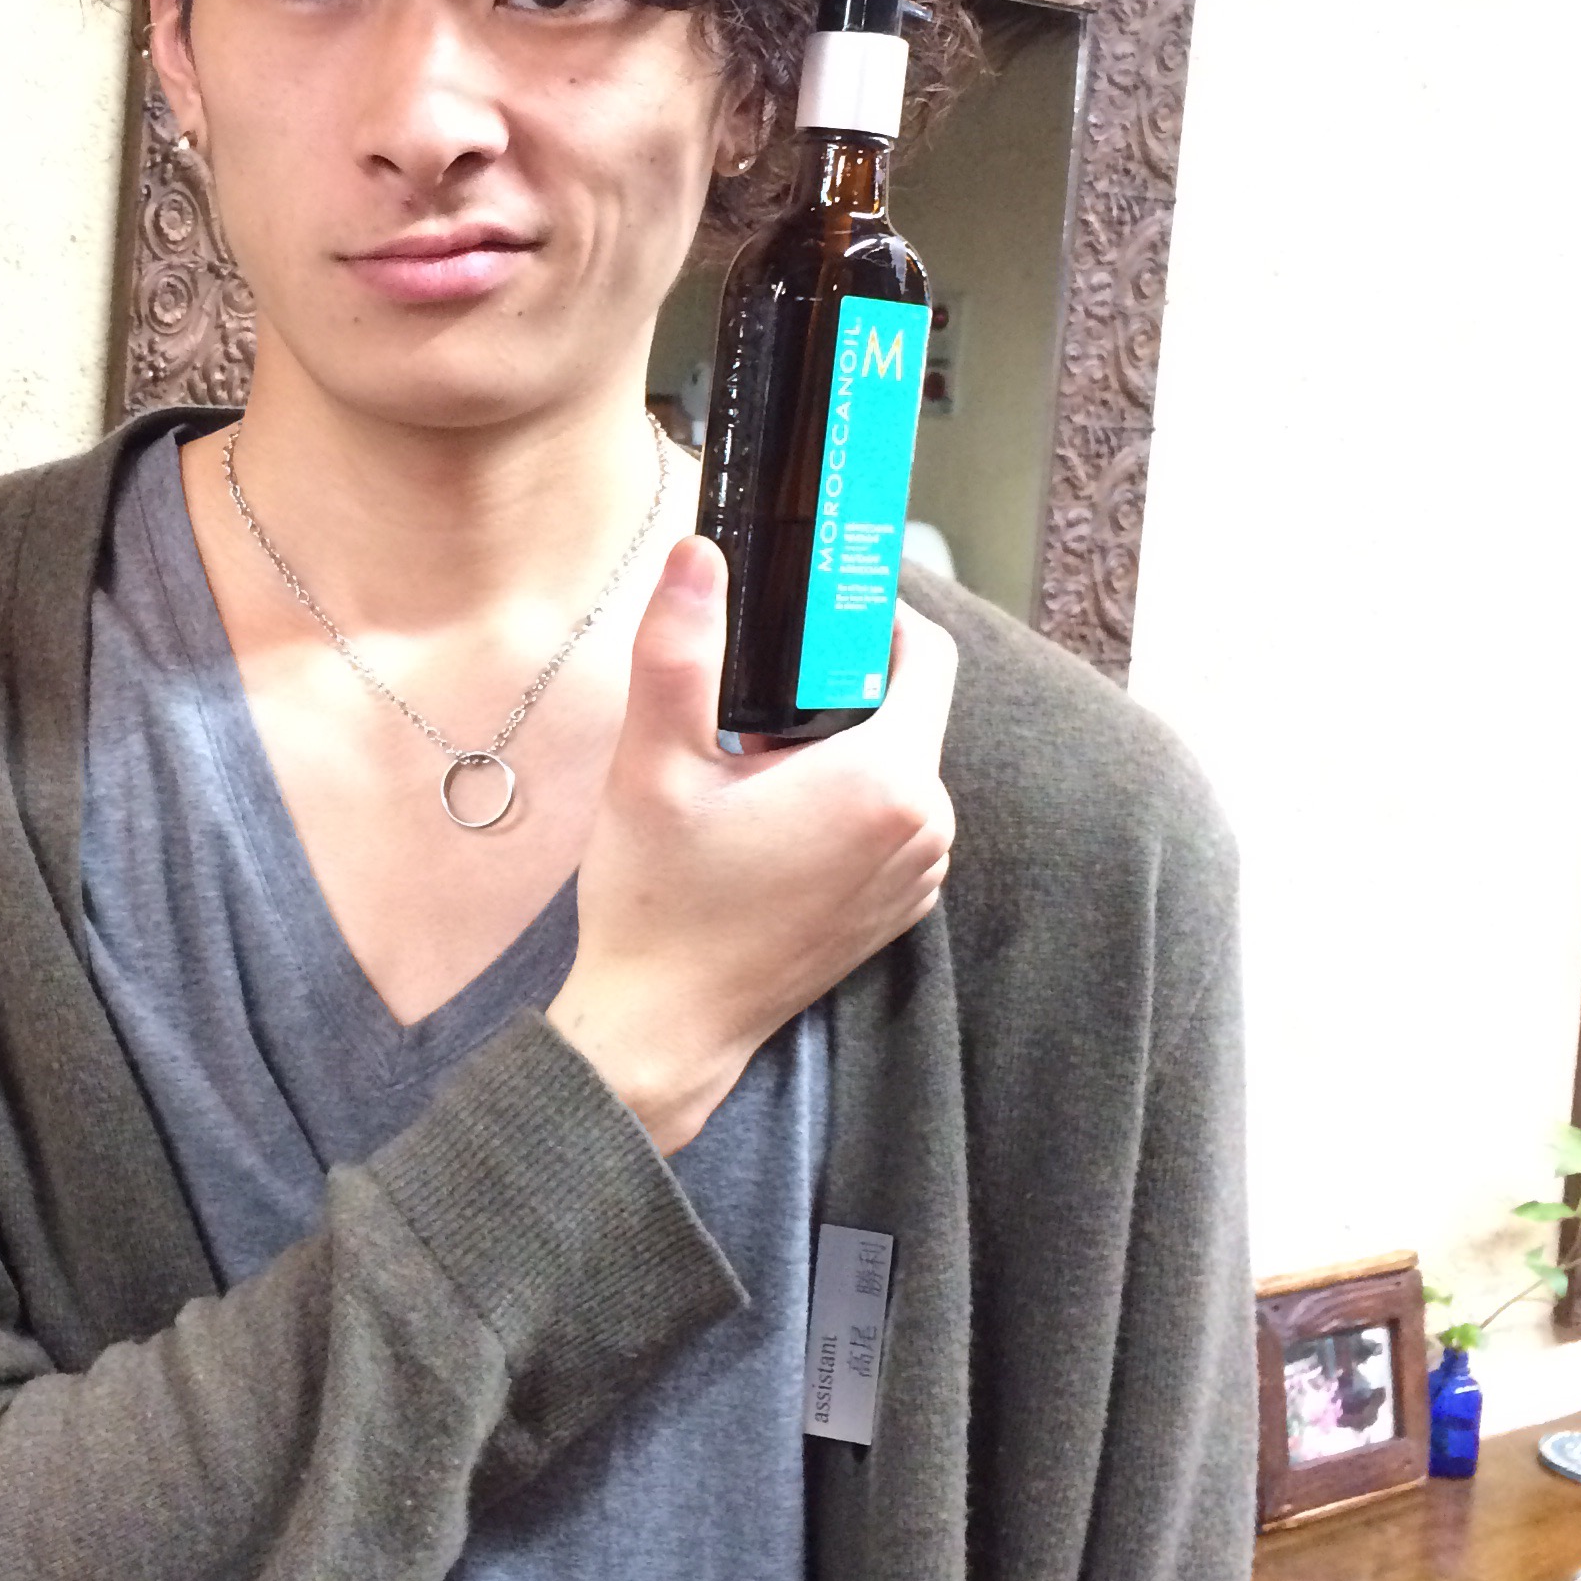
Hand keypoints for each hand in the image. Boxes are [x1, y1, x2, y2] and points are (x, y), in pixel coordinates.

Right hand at [547, 538, 956, 1153]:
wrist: (663, 1027)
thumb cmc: (660, 901)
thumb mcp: (653, 763)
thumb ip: (680, 649)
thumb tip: (699, 553)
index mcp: (886, 782)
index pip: (925, 653)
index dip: (870, 615)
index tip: (807, 609)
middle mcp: (927, 828)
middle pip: (907, 706)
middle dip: (834, 683)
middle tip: (747, 692)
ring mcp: (920, 874)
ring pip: (897, 761)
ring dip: (838, 740)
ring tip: (746, 757)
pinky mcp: (898, 906)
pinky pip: (891, 815)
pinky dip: (844, 794)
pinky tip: (766, 811)